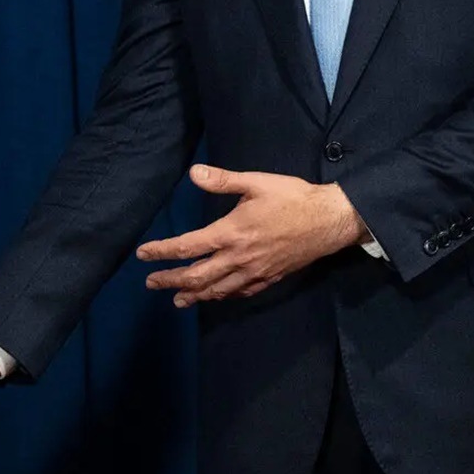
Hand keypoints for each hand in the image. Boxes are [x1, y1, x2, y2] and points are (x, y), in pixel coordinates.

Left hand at [137, 165, 365, 305]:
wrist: (330, 221)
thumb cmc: (293, 198)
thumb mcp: (257, 182)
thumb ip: (223, 181)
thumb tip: (194, 173)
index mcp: (231, 232)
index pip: (186, 247)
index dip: (161, 252)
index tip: (143, 254)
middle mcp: (238, 258)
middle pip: (196, 276)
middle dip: (170, 280)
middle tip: (151, 283)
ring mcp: (253, 272)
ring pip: (216, 290)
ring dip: (192, 295)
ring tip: (176, 300)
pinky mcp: (268, 278)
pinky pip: (239, 293)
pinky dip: (222, 296)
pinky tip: (215, 296)